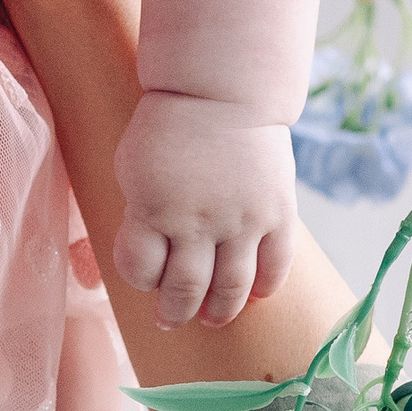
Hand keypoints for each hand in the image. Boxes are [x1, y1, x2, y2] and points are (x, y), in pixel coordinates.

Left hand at [110, 94, 296, 329]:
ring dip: (219, 311)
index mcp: (152, 207)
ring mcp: (242, 220)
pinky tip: (255, 295)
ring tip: (211, 318)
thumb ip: (142, 215)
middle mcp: (198, 220)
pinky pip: (275, 266)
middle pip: (185, 289)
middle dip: (174, 311)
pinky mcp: (278, 214)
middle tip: (170, 318)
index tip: (145, 274)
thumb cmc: (168, 128)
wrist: (222, 91)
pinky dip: (264, 288)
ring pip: (231, 288)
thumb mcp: (134, 169)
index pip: (139, 269)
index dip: (139, 278)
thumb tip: (153, 259)